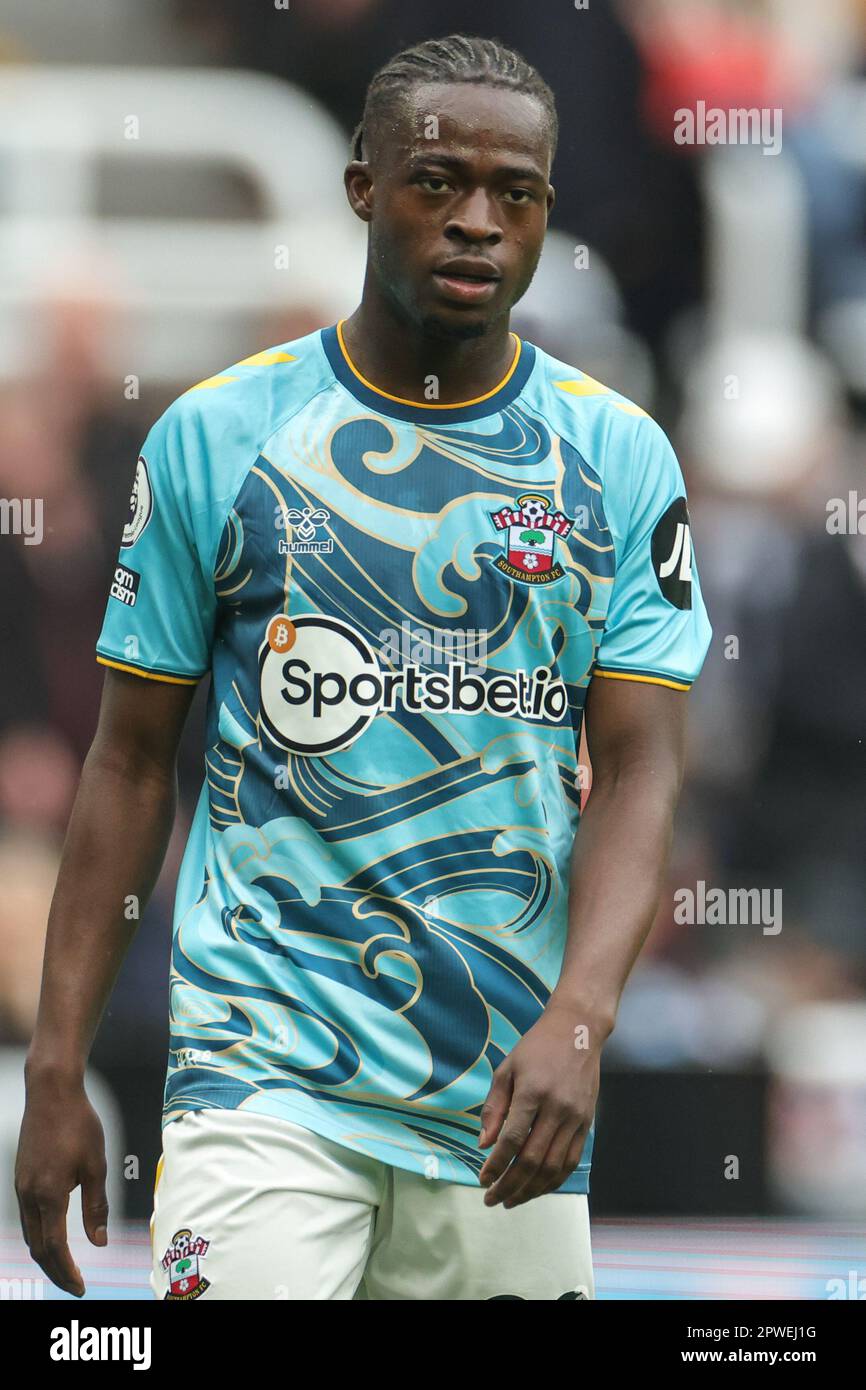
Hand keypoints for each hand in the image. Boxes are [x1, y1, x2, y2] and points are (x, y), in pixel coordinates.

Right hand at [15, 1067, 108, 1295]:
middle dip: (55, 1270)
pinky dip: (40, 1234)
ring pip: (30, 1233)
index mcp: (48, 1194)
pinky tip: (53, 1235)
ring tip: (66, 1266)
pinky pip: (27, 1216)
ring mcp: (21, 1186)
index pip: (55, 1247)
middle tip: (75, 1284)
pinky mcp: (20, 1176)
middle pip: (38, 1247)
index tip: (81, 1287)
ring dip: (46, 1254)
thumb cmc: (78, 1123)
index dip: (68, 1271)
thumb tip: (100, 1242)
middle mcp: (29, 1195)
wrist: (51, 1092)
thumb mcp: (96, 1165)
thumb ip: (96, 1206)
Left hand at [477, 999, 601, 1207]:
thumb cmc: (536, 1048)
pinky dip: (553, 1180)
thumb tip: (484, 1145)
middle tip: (492, 1199)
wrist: (578, 1031)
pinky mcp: (587, 1123)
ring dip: (531, 1190)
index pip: (512, 1140)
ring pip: (553, 1167)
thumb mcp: (507, 1069)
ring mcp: (575, 1118)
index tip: (482, 1180)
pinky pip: (570, 1161)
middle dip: (510, 1185)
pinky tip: (537, 1189)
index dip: (495, 1165)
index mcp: (532, 1092)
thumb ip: (494, 1107)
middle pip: (532, 1160)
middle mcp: (557, 1108)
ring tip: (512, 1201)